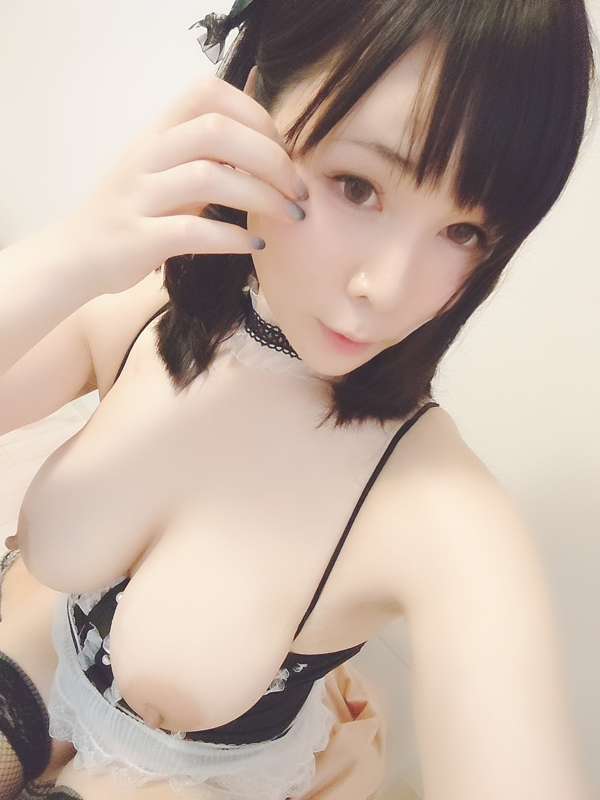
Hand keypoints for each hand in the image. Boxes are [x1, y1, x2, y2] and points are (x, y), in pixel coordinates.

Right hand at [59, 75, 308, 297]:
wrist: (76, 256)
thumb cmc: (135, 214)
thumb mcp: (166, 173)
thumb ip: (205, 157)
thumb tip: (269, 149)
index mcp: (157, 133)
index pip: (208, 94)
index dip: (256, 114)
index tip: (285, 148)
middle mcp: (146, 156)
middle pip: (215, 131)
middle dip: (271, 157)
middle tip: (300, 189)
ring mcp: (139, 196)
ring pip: (207, 178)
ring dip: (262, 197)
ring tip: (291, 216)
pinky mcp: (138, 238)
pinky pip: (192, 231)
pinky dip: (232, 237)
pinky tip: (256, 245)